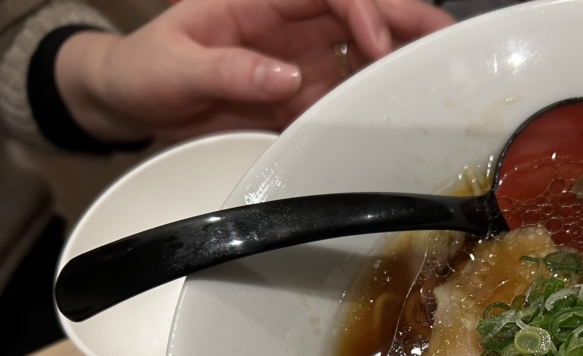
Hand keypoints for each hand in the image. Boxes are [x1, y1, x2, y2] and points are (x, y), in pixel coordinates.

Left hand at [55, 0, 453, 142]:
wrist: (134, 104)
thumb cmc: (146, 69)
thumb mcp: (177, 66)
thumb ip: (229, 70)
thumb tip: (286, 79)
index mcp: (262, 0)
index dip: (363, 10)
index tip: (377, 44)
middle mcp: (290, 25)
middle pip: (362, 12)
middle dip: (407, 21)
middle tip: (449, 42)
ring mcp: (300, 62)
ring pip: (364, 55)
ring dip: (402, 64)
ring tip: (442, 80)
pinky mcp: (301, 99)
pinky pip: (347, 98)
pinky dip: (376, 106)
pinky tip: (400, 116)